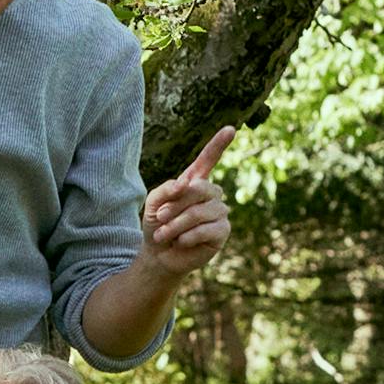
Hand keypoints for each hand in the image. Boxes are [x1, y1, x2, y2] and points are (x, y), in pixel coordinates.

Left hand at [135, 125, 238, 275]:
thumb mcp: (153, 203)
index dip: (218, 145)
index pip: (208, 160)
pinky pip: (208, 229)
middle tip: (160, 218)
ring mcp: (219, 213)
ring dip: (177, 224)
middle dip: (176, 205)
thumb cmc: (157, 225)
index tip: (230, 128)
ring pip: (201, 211)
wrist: (158, 254)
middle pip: (200, 188)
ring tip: (164, 235)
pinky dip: (189, 236)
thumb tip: (185, 184)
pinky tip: (181, 242)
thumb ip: (166, 189)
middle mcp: (211, 195)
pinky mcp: (222, 232)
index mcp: (195, 183)